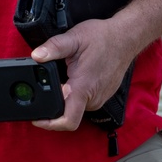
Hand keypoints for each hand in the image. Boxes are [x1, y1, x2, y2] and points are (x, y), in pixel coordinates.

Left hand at [30, 17, 137, 132]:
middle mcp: (92, 99)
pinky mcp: (101, 97)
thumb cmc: (103, 38)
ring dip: (65, 97)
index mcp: (83, 88)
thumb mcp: (75, 38)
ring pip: (75, 107)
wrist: (126, 38)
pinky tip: (74, 77)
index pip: (67, 120)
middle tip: (45, 86)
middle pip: (67, 113)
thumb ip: (54, 47)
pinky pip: (83, 102)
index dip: (49, 124)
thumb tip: (36, 55)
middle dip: (53, 104)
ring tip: (63, 77)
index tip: (37, 118)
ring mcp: (98, 99)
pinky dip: (74, 93)